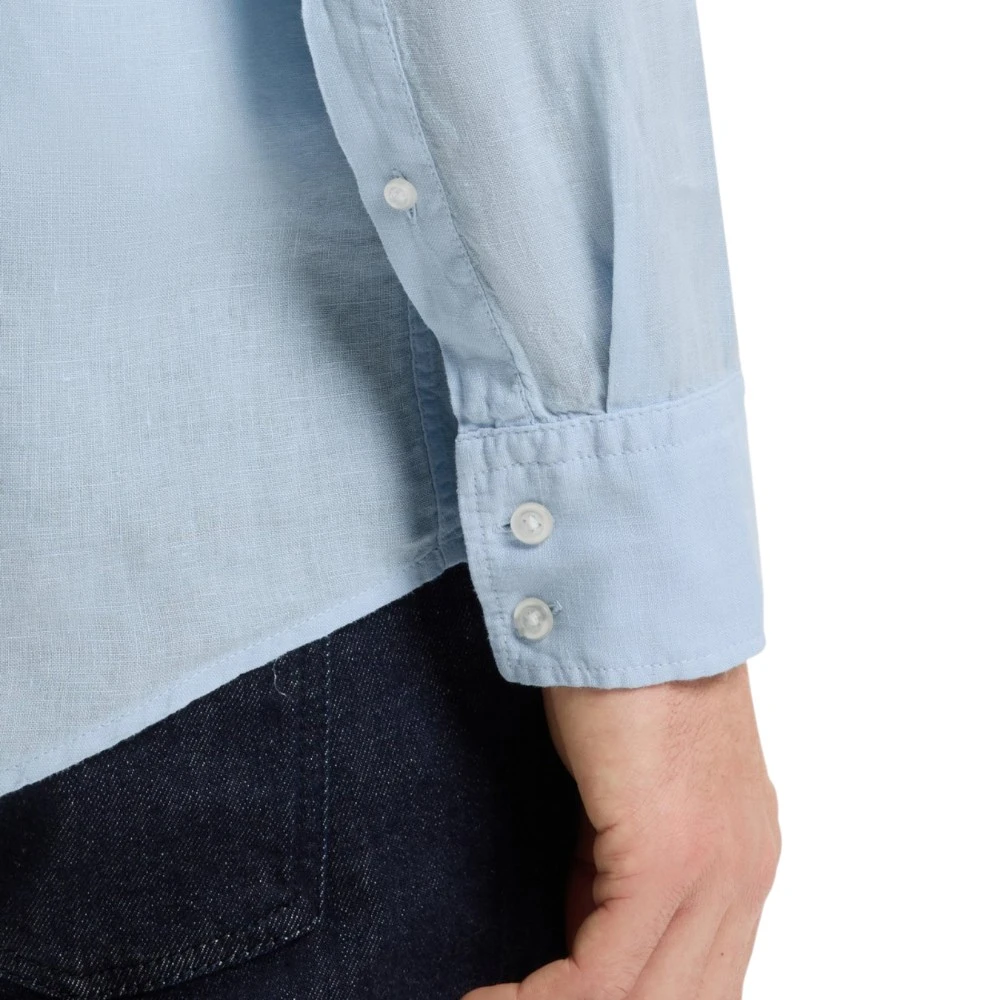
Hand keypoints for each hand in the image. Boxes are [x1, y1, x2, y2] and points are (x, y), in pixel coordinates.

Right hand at [463, 663, 779, 998]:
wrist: (634, 599)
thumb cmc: (624, 676)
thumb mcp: (629, 794)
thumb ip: (618, 864)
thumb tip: (582, 922)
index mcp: (741, 864)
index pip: (696, 984)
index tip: (541, 996)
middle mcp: (743, 877)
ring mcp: (716, 870)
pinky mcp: (666, 855)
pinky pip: (600, 978)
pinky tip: (485, 997)